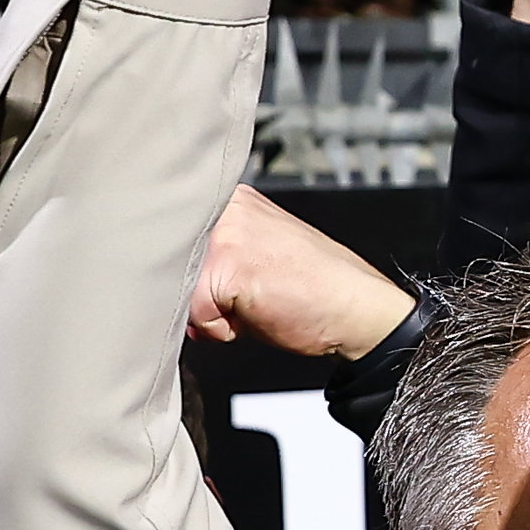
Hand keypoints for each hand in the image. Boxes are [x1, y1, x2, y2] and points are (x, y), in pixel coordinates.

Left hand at [190, 183, 413, 361]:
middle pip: (172, 263)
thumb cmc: (314, 288)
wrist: (357, 307)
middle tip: (240, 301)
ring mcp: (228, 234)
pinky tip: (254, 318)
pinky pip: (196, 313)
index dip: (187, 273)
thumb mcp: (259, 254)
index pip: (174, 237)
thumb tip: (173, 286)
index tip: (212, 285)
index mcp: (234, 199)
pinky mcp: (230, 267)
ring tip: (251, 307)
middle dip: (196, 294)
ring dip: (209, 311)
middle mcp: (227, 208)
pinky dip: (220, 330)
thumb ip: (215, 258)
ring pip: (181, 288)